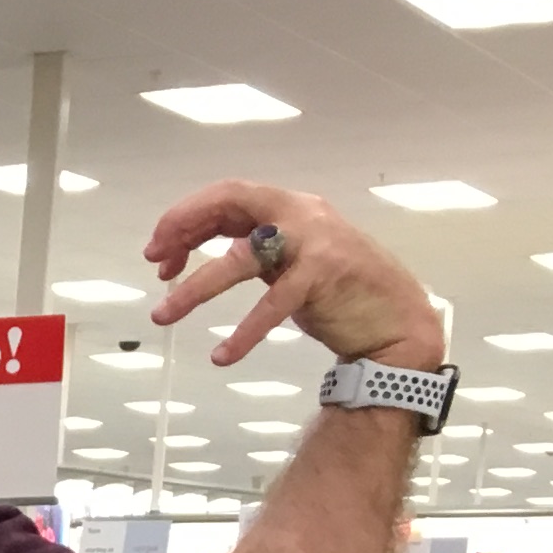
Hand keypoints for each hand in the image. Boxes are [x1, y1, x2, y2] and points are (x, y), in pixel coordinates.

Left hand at [141, 184, 444, 369]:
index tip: (158, 252)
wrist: (396, 318)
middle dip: (184, 224)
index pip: (226, 196)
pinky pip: (272, 303)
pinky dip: (243, 332)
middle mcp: (300, 214)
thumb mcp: (287, 261)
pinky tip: (221, 356)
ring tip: (163, 315)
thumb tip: (191, 255)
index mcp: (288, 208)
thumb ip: (250, 251)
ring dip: (196, 288)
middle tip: (155, 260)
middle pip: (231, 200)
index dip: (185, 218)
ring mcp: (314, 241)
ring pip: (240, 257)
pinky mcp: (324, 274)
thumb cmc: (338, 291)